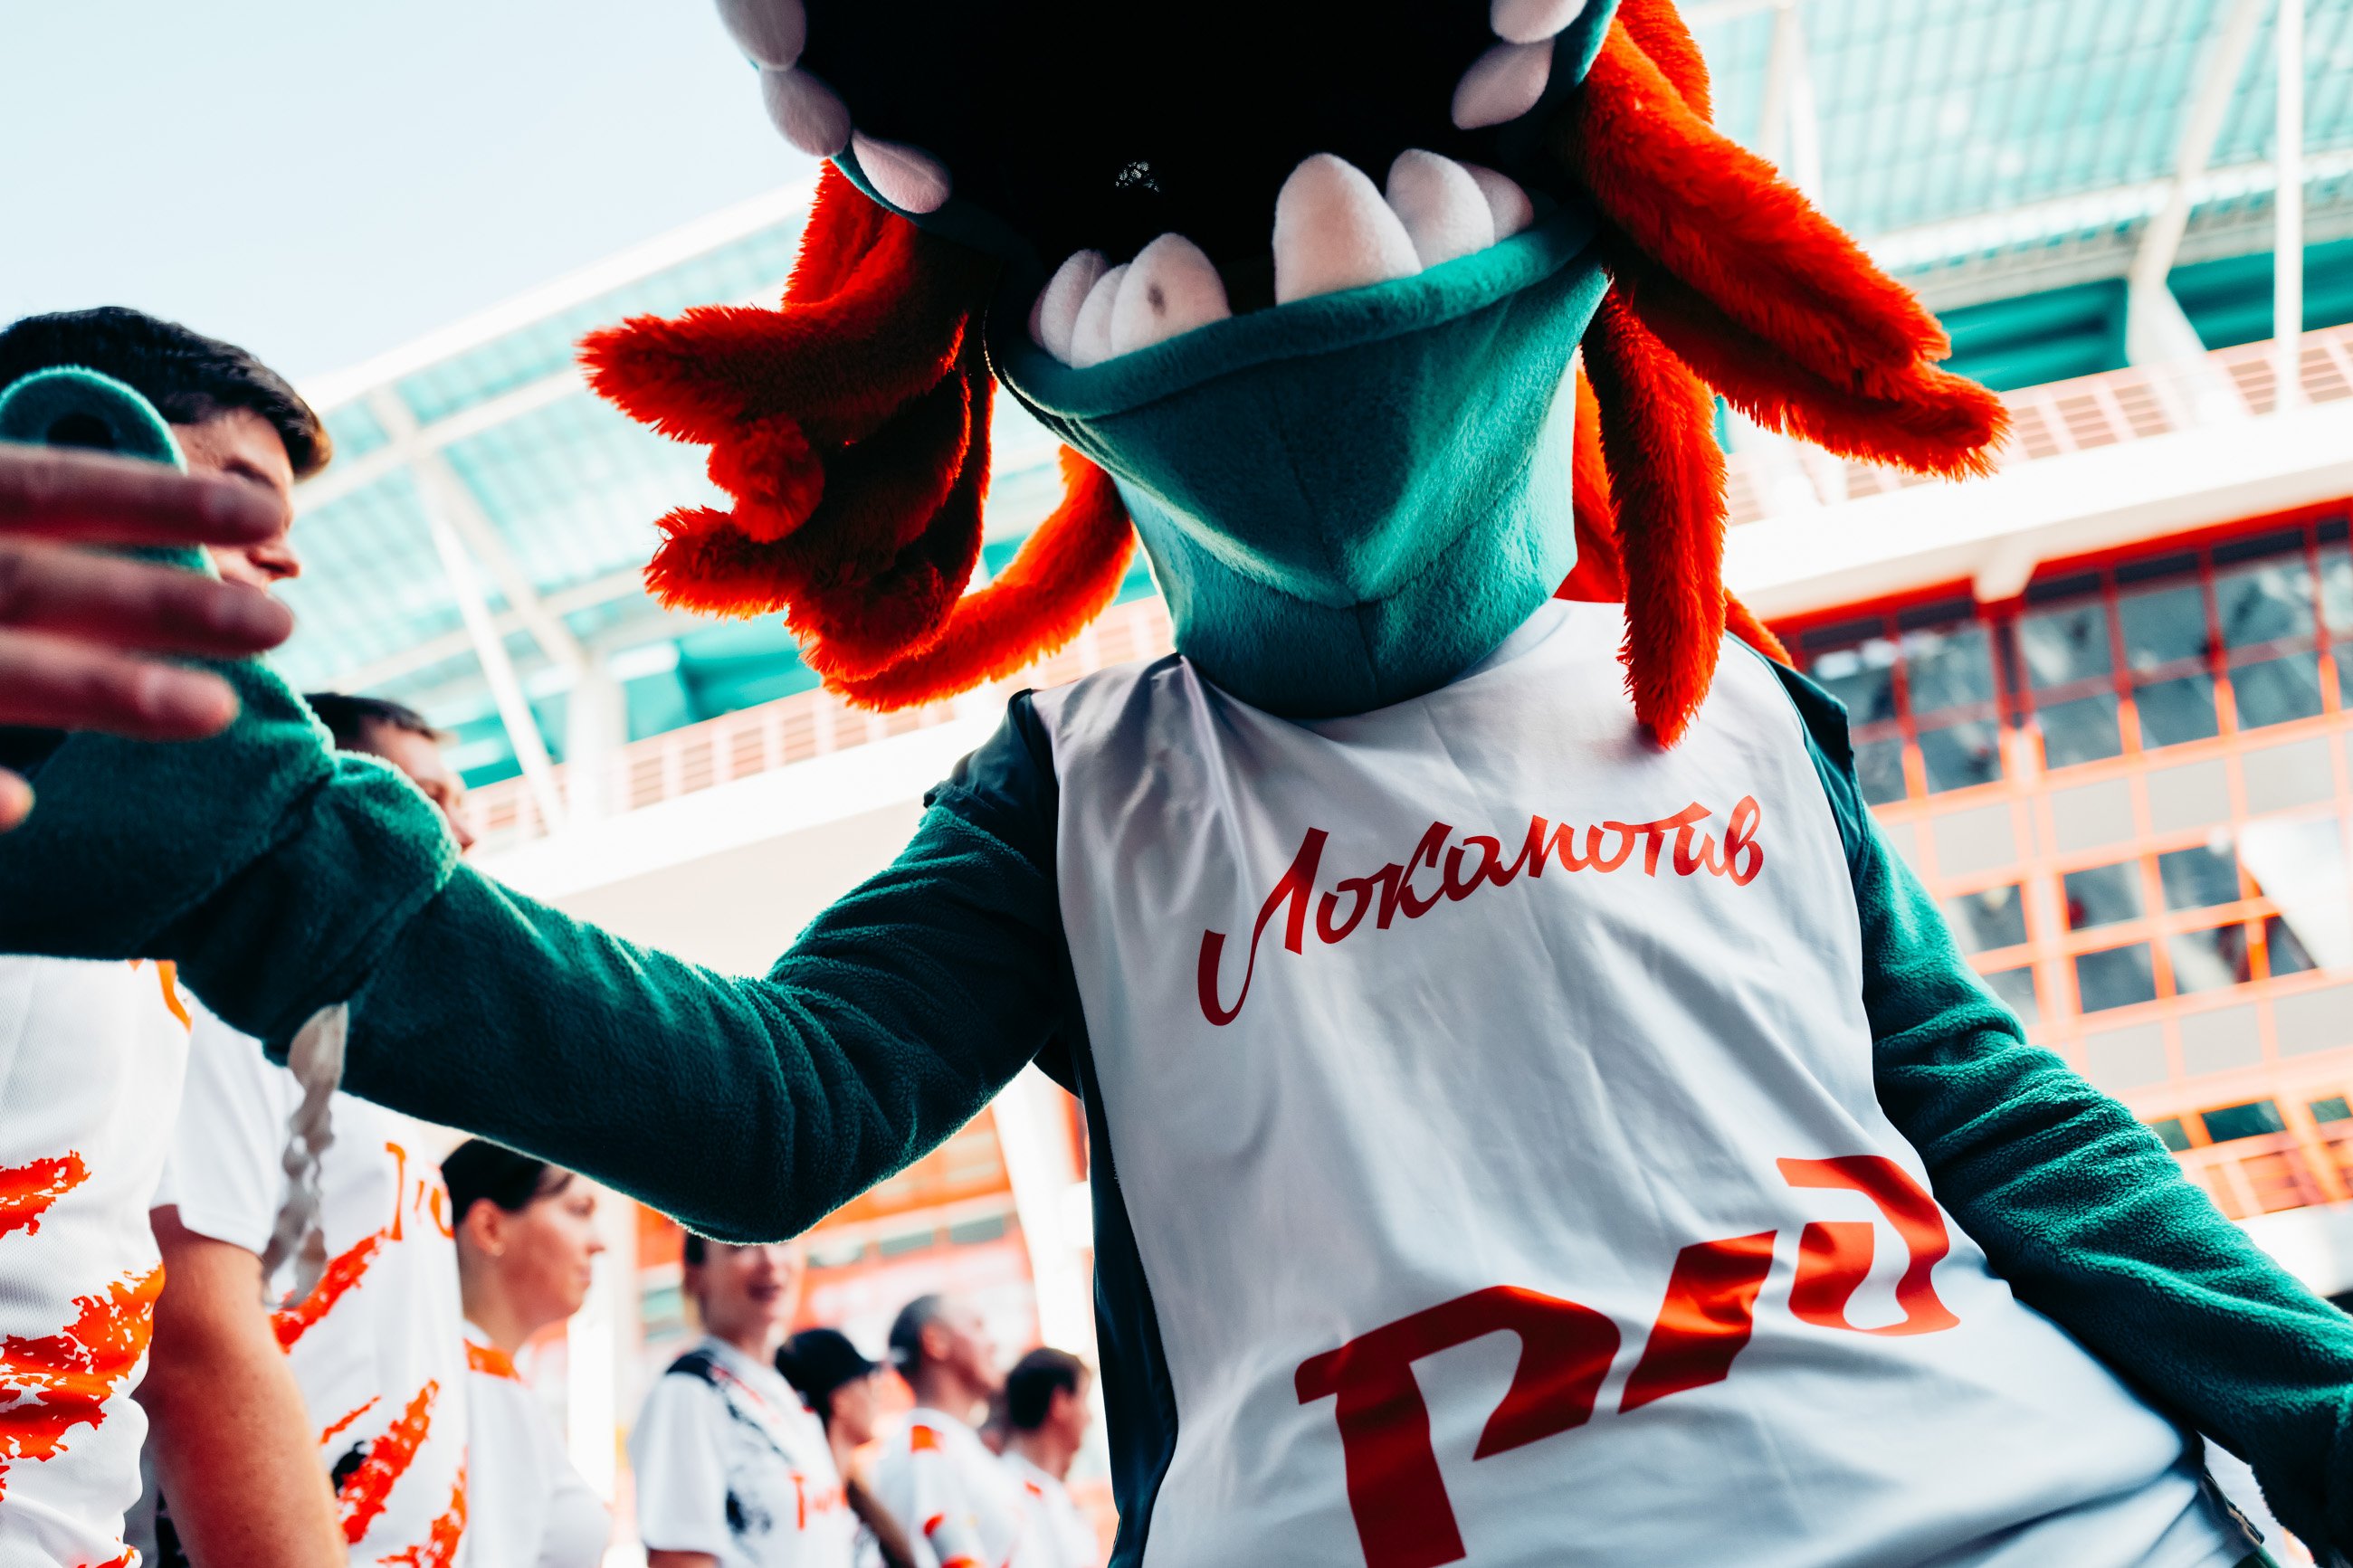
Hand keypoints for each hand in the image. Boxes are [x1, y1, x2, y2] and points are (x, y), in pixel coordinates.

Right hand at [0, 442, 293, 827]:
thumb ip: (27, 552)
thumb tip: (148, 544)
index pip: (52, 489)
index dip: (157, 498)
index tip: (269, 511)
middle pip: (39, 581)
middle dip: (160, 600)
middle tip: (282, 626)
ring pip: (0, 669)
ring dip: (103, 686)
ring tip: (217, 711)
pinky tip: (26, 805)